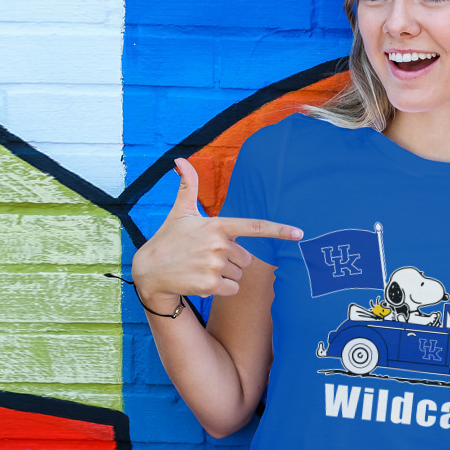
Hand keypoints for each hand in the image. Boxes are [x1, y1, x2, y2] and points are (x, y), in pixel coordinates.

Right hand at [132, 157, 301, 307]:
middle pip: (246, 259)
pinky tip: (202, 282)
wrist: (149, 271)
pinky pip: (232, 290)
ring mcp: (214, 265)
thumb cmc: (168, 239)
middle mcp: (218, 244)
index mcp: (217, 225)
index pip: (254, 226)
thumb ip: (188, 186)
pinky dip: (221, 290)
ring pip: (239, 276)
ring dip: (225, 276)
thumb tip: (179, 159)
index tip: (300, 233)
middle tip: (206, 258)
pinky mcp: (210, 285)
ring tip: (201, 269)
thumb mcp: (179, 212)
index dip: (279, 230)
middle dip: (231, 261)